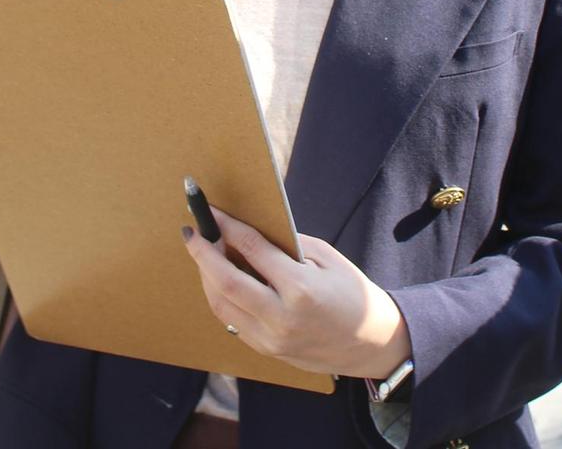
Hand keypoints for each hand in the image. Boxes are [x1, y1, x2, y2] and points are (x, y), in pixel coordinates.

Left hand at [181, 206, 409, 378]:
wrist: (370, 343)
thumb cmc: (351, 293)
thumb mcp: (326, 258)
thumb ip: (287, 245)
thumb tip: (248, 230)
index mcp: (300, 289)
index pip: (252, 250)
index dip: (227, 227)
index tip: (211, 212)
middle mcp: (281, 317)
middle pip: (225, 281)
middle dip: (202, 252)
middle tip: (190, 231)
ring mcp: (271, 338)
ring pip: (221, 304)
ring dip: (206, 275)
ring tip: (202, 252)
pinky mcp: (266, 350)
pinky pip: (231, 320)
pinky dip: (220, 296)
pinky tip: (218, 278)